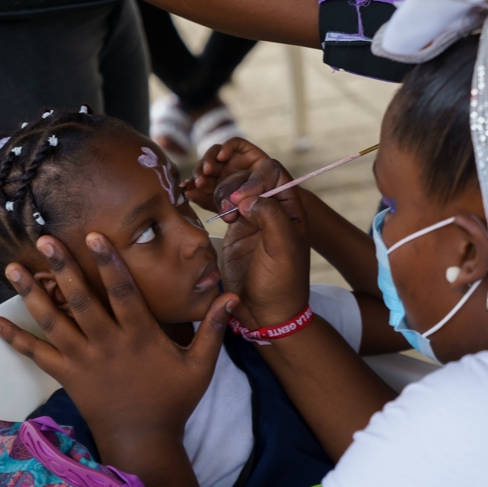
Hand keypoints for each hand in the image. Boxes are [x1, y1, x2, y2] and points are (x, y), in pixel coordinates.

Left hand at [0, 234, 236, 449]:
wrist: (143, 441)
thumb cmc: (173, 401)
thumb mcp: (201, 366)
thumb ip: (213, 330)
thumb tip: (231, 297)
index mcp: (139, 336)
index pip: (123, 292)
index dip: (109, 263)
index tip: (94, 236)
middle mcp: (108, 343)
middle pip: (82, 299)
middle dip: (64, 267)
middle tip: (45, 239)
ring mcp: (83, 360)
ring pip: (54, 321)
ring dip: (32, 293)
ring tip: (13, 267)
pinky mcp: (67, 375)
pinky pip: (37, 354)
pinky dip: (14, 338)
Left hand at [185, 138, 271, 212]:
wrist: (279, 211)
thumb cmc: (253, 213)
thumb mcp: (226, 209)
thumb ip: (207, 201)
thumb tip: (187, 192)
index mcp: (216, 184)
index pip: (200, 177)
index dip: (193, 181)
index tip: (189, 188)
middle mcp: (225, 171)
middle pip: (206, 164)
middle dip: (199, 171)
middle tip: (199, 181)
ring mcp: (236, 160)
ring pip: (217, 152)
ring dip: (209, 159)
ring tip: (208, 170)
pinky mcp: (248, 152)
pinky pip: (236, 143)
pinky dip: (227, 146)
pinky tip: (222, 157)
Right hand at [220, 158, 311, 328]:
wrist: (264, 313)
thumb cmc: (281, 283)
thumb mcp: (282, 249)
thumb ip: (271, 216)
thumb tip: (247, 197)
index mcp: (289, 209)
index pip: (274, 173)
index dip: (255, 176)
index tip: (241, 197)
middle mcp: (270, 208)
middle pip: (249, 175)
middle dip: (233, 182)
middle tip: (226, 204)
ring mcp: (250, 217)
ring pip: (232, 187)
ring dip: (219, 188)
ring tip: (217, 206)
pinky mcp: (233, 229)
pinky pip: (220, 203)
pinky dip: (207, 197)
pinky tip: (197, 197)